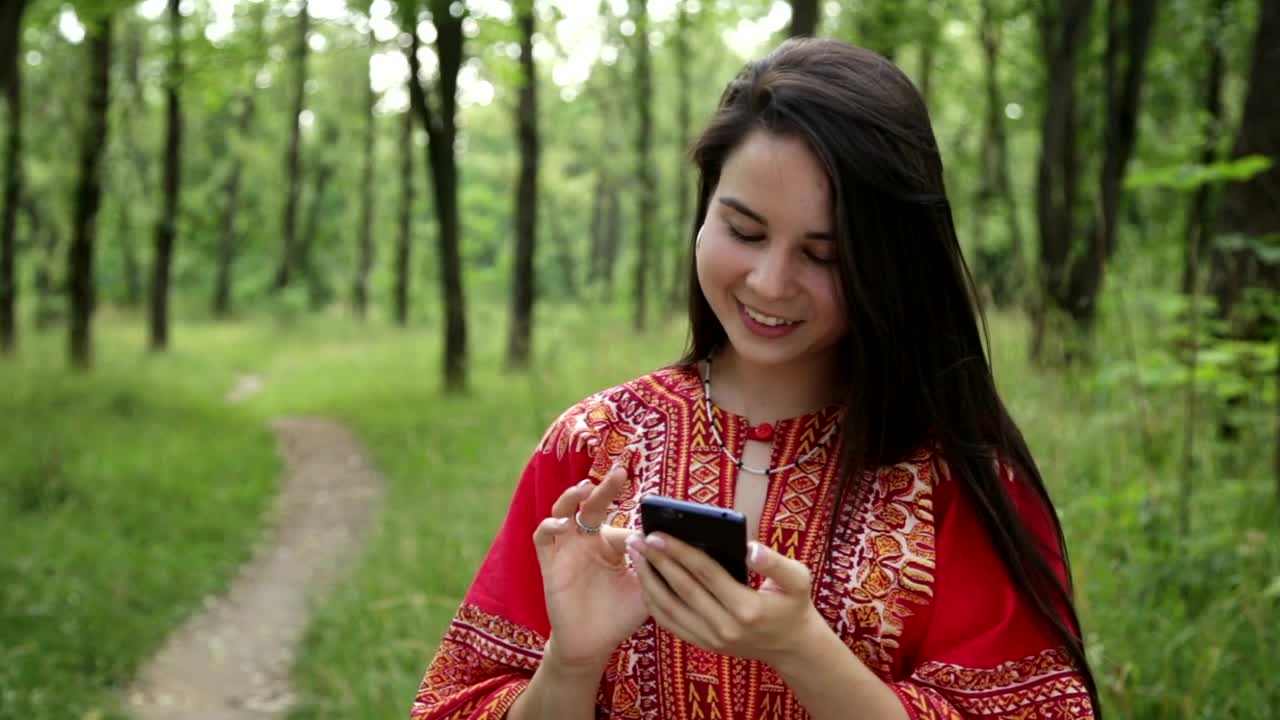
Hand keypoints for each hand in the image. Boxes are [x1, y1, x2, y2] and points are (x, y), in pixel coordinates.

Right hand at [532, 465, 647, 675]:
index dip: (636, 514)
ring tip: (585, 488)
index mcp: (612, 543)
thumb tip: (666, 538)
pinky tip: (562, 525)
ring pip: (563, 512)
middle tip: (619, 473)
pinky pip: (543, 538)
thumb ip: (654, 565)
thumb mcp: (645, 588)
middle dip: (605, 488)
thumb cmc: (620, 614)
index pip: (623, 519)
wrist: (593, 645)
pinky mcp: (550, 564)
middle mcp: (588, 540)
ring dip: (571, 497)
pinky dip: (549, 527)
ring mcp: (567, 550)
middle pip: (593, 505)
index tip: (655, 505)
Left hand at [625, 532, 822, 666]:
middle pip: (683, 589)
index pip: (705, 574)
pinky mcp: (703, 644)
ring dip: (649, 580)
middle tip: (637, 538)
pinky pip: (671, 622)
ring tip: (635, 554)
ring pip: (670, 608)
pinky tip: (645, 580)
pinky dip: (654, 602)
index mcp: (746, 608)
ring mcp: (711, 639)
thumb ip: (776, 562)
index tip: (657, 533)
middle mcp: (725, 627)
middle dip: (657, 561)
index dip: (679, 552)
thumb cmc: (793, 604)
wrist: (791, 646)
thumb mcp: (798, 579)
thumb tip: (751, 547)